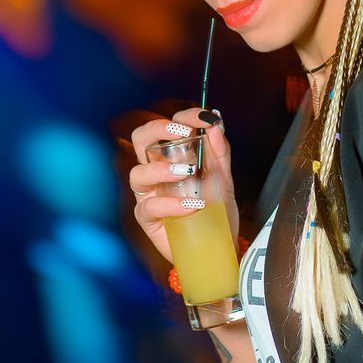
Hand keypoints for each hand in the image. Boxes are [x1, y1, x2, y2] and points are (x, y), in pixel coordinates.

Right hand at [127, 106, 238, 264]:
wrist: (220, 245)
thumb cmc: (216, 210)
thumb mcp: (224, 178)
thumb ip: (220, 152)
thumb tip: (216, 124)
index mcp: (170, 157)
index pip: (165, 128)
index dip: (181, 116)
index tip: (203, 117)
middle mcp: (155, 171)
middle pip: (140, 139)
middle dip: (159, 129)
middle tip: (184, 132)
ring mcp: (149, 194)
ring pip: (138, 173)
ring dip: (163, 169)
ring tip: (189, 172)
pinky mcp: (148, 219)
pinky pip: (150, 207)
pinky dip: (172, 204)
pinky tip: (193, 204)